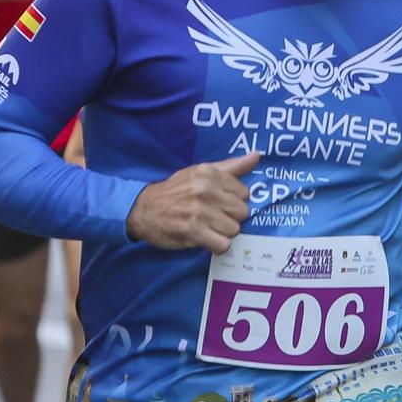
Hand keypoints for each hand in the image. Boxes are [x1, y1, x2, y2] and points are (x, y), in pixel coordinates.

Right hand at [125, 150, 260, 252]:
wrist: (143, 209)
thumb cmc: (176, 191)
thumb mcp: (201, 172)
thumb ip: (231, 166)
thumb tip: (257, 155)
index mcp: (210, 174)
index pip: (244, 193)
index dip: (233, 201)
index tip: (219, 203)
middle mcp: (206, 190)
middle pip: (242, 212)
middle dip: (230, 217)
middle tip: (213, 217)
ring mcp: (199, 211)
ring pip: (234, 230)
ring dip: (223, 233)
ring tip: (208, 228)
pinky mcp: (193, 232)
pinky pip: (222, 245)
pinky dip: (217, 246)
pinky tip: (206, 240)